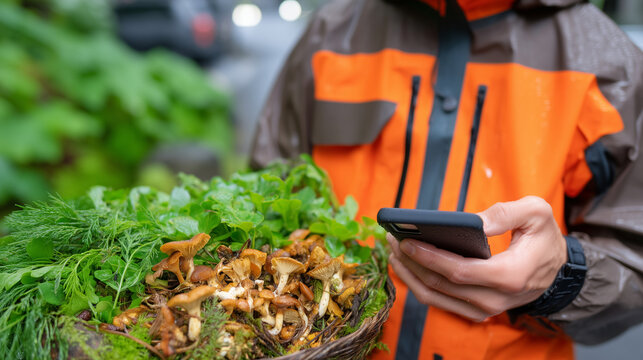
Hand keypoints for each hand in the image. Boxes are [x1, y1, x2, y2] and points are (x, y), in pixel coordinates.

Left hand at [388, 196, 567, 321]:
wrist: (557, 272)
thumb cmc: (544, 238)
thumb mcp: (537, 212)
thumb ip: (507, 213)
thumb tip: (475, 222)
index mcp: (510, 276)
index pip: (459, 271)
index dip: (429, 257)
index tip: (406, 241)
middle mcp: (495, 299)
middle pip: (440, 285)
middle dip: (411, 261)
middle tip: (391, 239)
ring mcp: (484, 309)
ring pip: (435, 297)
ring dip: (410, 274)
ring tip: (392, 251)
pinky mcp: (476, 311)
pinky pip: (440, 301)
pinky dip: (419, 284)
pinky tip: (406, 265)